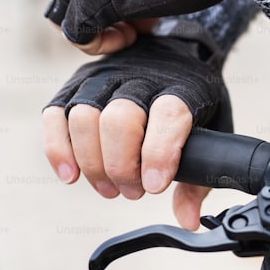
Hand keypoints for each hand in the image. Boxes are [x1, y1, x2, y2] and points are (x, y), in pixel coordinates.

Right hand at [41, 24, 230, 229]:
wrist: (174, 49)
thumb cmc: (194, 98)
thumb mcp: (213, 129)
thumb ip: (200, 178)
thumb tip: (188, 221)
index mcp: (183, 86)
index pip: (169, 114)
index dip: (158, 153)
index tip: (154, 186)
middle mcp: (140, 77)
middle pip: (119, 118)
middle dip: (121, 166)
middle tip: (133, 192)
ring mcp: (104, 77)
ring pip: (84, 116)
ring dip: (92, 163)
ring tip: (110, 190)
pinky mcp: (76, 84)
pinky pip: (55, 115)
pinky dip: (57, 149)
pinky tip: (72, 175)